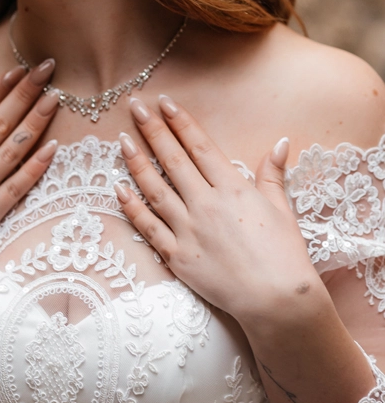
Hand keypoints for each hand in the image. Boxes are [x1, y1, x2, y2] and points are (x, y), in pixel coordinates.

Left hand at [114, 95, 321, 326]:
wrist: (277, 300)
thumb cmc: (284, 255)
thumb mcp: (281, 209)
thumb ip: (272, 174)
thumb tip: (280, 142)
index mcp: (232, 189)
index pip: (200, 146)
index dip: (180, 122)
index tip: (164, 102)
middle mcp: (206, 204)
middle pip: (172, 160)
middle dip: (152, 130)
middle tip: (134, 107)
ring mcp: (188, 230)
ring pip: (154, 189)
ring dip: (136, 162)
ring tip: (121, 140)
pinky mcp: (177, 256)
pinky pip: (148, 227)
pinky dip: (131, 207)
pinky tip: (118, 189)